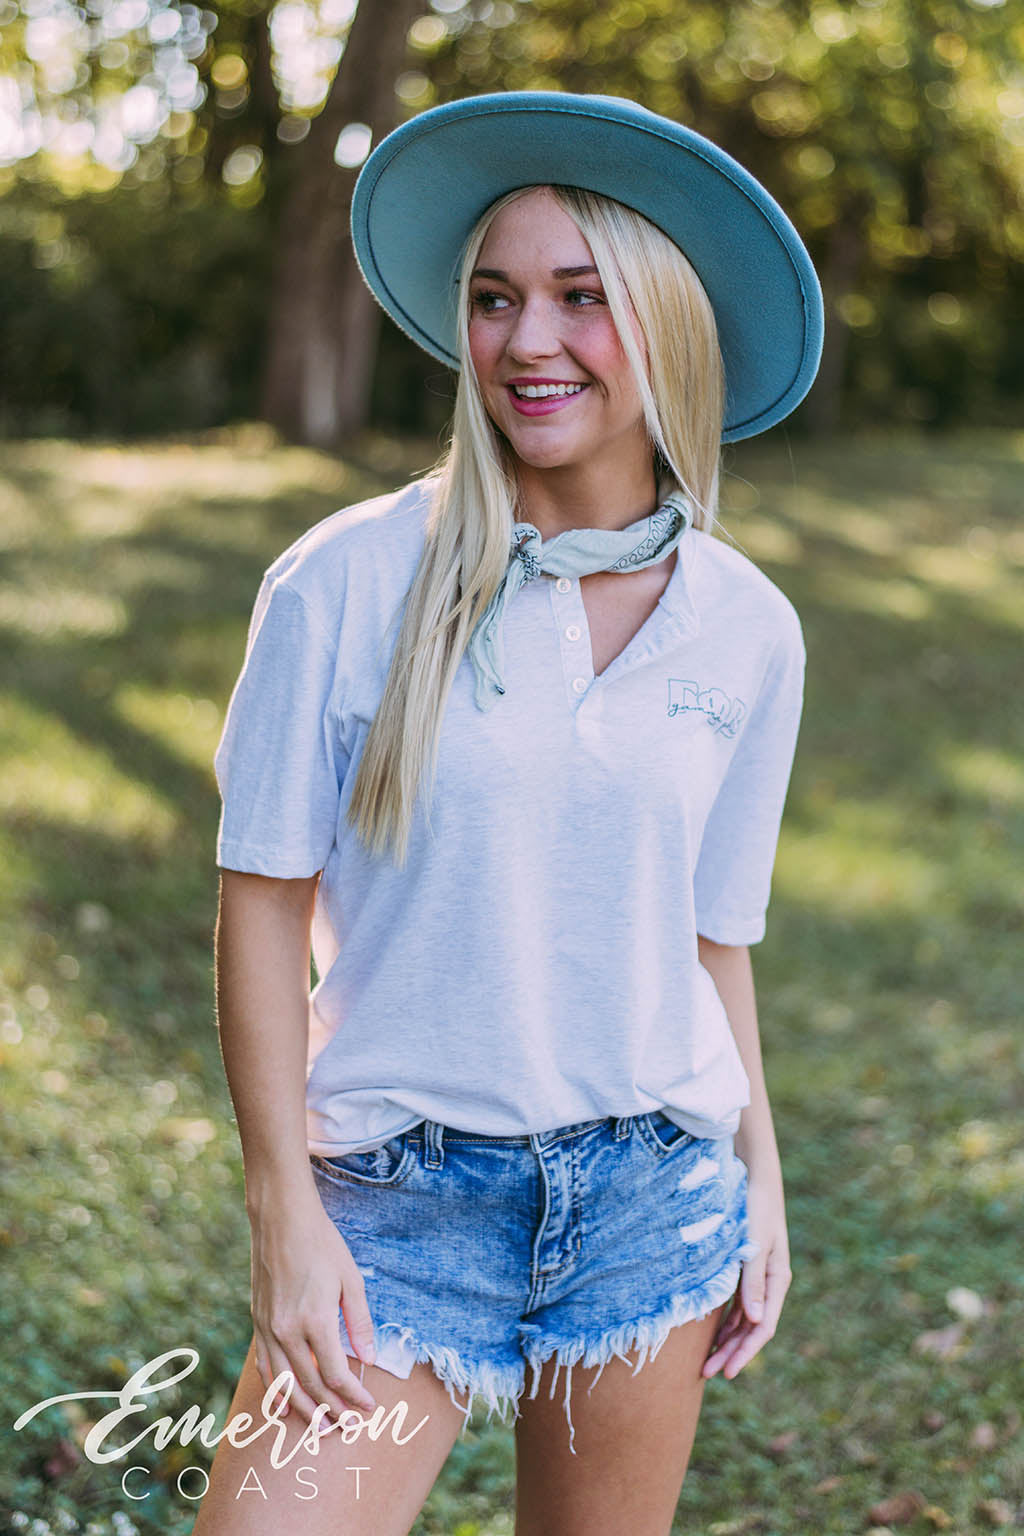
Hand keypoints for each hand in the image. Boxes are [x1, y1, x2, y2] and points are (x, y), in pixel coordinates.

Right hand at [249, 1193, 379, 1423]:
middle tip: (349, 1426)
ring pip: (285, 1384)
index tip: (368, 1408)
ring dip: (304, 1409)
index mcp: (315, 1321)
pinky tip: (283, 1407)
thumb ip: (359, 1322)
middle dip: (332, 1409)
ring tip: (321, 1427)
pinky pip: (265, 1367)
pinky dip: (275, 1391)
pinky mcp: (258, 1322)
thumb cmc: (322, 1244)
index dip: (353, 1396)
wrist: (281, 1219)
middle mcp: (288, 1331)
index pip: (335, 1375)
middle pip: (310, 1385)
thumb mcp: (351, 1279)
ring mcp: (269, 1328)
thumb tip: (370, 1359)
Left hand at [701, 1173, 791, 1379]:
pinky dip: (725, 1320)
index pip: (762, 1327)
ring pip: (743, 1319)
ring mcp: (757, 1276)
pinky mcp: (744, 1266)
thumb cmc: (754, 1206)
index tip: (726, 1372)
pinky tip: (711, 1333)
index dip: (745, 1352)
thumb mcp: (754, 1244)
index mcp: (777, 1279)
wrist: (752, 1173)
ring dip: (726, 1340)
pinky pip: (736, 1303)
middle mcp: (769, 1282)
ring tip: (706, 1362)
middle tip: (708, 1374)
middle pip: (751, 1328)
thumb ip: (753, 1281)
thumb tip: (755, 1323)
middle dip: (731, 1352)